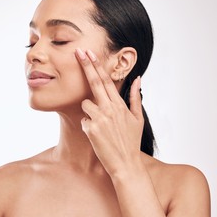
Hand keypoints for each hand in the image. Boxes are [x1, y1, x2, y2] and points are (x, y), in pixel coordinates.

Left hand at [75, 48, 143, 176]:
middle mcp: (109, 109)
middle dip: (86, 65)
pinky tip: (97, 135)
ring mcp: (99, 119)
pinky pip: (84, 120)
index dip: (97, 65)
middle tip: (78, 52)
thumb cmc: (131, 141)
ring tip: (100, 124)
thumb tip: (138, 79)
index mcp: (120, 105)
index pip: (106, 80)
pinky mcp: (90, 130)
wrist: (125, 164)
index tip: (89, 53)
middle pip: (94, 82)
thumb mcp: (137, 119)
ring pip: (85, 104)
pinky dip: (88, 125)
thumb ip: (136, 97)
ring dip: (89, 110)